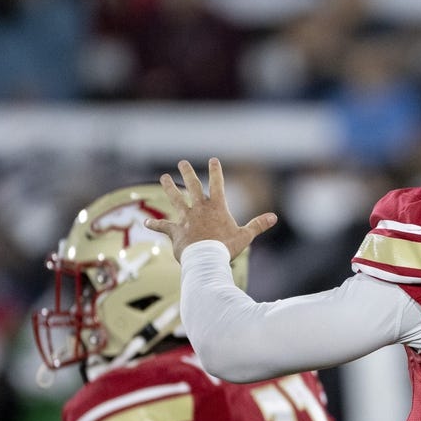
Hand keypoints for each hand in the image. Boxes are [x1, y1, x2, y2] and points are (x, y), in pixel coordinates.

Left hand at [147, 157, 277, 261]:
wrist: (205, 260)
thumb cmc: (226, 248)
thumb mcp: (245, 236)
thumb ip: (258, 225)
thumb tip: (274, 217)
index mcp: (217, 207)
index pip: (217, 184)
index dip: (215, 171)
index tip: (212, 160)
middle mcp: (199, 208)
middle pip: (192, 186)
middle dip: (187, 172)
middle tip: (182, 162)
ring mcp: (186, 219)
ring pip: (175, 199)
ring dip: (169, 188)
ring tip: (164, 178)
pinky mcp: (176, 231)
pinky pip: (163, 226)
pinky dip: (155, 225)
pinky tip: (146, 223)